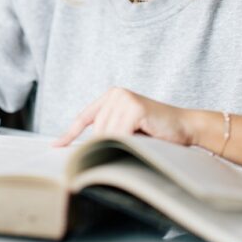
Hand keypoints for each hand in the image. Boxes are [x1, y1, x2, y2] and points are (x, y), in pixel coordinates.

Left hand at [54, 87, 194, 146]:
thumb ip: (109, 130)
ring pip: (107, 133)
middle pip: (97, 130)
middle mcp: (116, 94)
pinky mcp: (135, 107)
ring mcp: (125, 98)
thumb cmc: (158, 132)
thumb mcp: (128, 129)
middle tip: (130, 147)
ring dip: (121, 144)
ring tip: (141, 141)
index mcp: (111, 96)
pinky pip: (120, 134)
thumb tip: (85, 148)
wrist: (186, 127)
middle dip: (108, 144)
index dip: (70, 133)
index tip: (56, 147)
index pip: (84, 117)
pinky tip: (143, 139)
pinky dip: (128, 142)